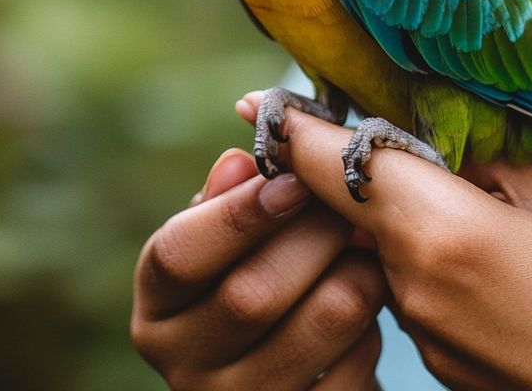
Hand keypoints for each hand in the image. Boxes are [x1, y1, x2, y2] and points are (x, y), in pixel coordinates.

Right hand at [131, 147, 385, 389]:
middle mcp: (186, 366)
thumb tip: (238, 163)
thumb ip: (226, 203)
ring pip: (323, 318)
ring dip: (357, 268)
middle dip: (315, 233)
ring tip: (365, 242)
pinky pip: (361, 361)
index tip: (291, 178)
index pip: (178, 256)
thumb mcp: (222, 248)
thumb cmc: (249, 284)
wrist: (284, 378)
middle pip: (253, 293)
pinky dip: (375, 320)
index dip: (237, 213)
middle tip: (349, 201)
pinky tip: (367, 298)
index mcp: (156, 311)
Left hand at [236, 92, 531, 390]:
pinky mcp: (426, 354)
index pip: (334, 165)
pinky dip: (418, 260)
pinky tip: (476, 267)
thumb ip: (494, 169)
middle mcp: (406, 277)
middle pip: (347, 205)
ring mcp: (412, 322)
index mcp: (437, 228)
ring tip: (461, 214)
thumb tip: (453, 151)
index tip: (251, 102)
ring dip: (392, 219)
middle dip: (349, 172)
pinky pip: (402, 285)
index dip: (290, 128)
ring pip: (375, 245)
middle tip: (376, 145)